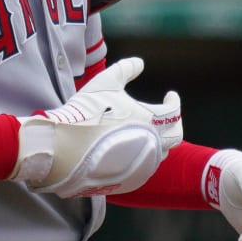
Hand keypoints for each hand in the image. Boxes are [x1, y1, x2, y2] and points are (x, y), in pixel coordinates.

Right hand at [14, 56, 181, 197]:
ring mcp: (141, 164)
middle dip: (174, 124)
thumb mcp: (106, 81)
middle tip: (168, 115)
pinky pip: (145, 167)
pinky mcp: (129, 177)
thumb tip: (140, 63)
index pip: (174, 112)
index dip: (174, 102)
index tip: (170, 95)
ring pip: (160, 154)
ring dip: (160, 141)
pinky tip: (133, 146)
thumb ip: (126, 69)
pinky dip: (145, 155)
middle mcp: (152, 144)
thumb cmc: (87, 110)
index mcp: (151, 121)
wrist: (66, 145)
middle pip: (175, 137)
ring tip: (149, 130)